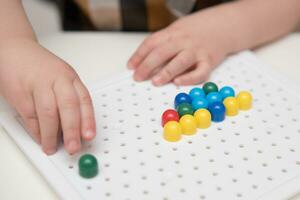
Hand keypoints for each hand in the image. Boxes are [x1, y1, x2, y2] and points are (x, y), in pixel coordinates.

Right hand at [0, 39, 95, 154]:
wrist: (13, 50)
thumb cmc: (39, 67)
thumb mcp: (61, 78)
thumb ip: (70, 99)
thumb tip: (77, 128)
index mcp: (70, 77)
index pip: (84, 100)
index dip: (88, 120)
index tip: (89, 136)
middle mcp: (57, 80)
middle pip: (69, 107)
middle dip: (72, 131)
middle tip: (73, 148)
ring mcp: (38, 85)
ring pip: (48, 113)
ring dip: (51, 135)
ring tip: (52, 147)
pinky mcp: (20, 92)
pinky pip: (30, 115)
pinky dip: (36, 130)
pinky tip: (41, 138)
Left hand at [128, 8, 230, 85]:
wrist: (223, 25)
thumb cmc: (196, 31)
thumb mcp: (176, 31)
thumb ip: (162, 44)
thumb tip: (143, 63)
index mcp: (173, 32)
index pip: (151, 42)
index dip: (139, 55)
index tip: (130, 66)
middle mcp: (184, 41)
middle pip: (162, 52)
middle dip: (147, 65)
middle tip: (137, 77)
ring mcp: (197, 50)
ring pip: (180, 61)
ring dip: (166, 72)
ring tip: (154, 82)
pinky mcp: (209, 61)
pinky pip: (200, 71)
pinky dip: (190, 78)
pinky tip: (179, 82)